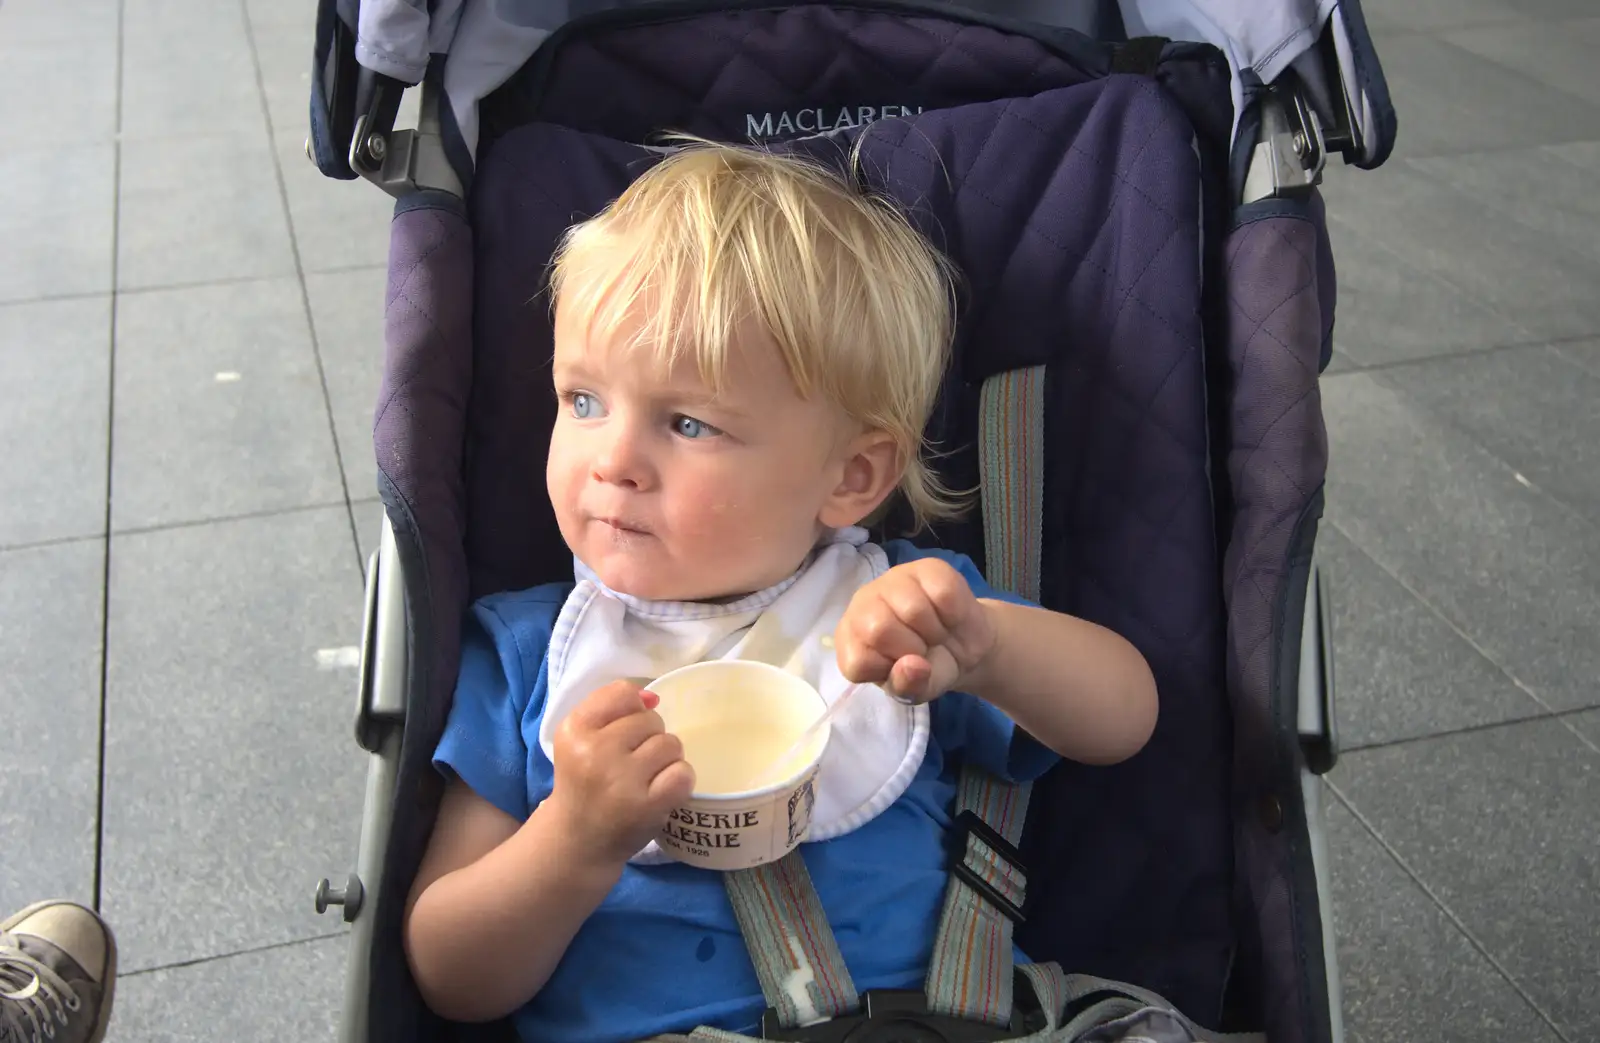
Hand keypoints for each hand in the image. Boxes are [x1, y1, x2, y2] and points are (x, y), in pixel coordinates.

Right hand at [545, 680, 695, 865]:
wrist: (577, 840)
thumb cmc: (583, 782)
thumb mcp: (579, 737)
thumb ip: (611, 706)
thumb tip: (653, 696)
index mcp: (574, 730)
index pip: (622, 692)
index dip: (633, 708)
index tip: (625, 731)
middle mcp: (595, 752)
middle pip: (651, 719)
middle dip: (648, 737)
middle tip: (631, 763)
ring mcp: (622, 780)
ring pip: (670, 744)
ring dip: (665, 759)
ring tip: (646, 777)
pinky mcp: (646, 806)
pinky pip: (683, 773)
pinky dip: (679, 779)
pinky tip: (662, 789)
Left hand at [834, 559, 995, 703]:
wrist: (965, 644)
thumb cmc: (929, 667)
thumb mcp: (917, 690)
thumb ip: (909, 686)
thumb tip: (913, 666)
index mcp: (850, 640)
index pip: (857, 662)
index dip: (888, 671)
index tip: (903, 669)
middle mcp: (862, 605)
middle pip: (880, 629)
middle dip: (913, 648)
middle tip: (923, 649)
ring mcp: (892, 581)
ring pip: (913, 609)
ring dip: (935, 632)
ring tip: (935, 634)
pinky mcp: (926, 567)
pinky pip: (942, 593)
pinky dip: (953, 615)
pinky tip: (947, 616)